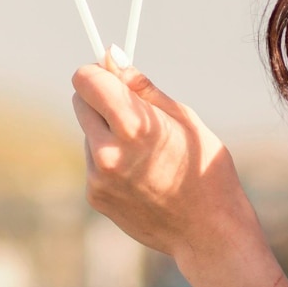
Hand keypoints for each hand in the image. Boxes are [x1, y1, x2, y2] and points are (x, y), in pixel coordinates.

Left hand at [70, 57, 258, 266]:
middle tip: (134, 113)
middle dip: (100, 99)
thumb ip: (142, 87)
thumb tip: (112, 55)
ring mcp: (97, 176)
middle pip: (80, 102)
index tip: (112, 76)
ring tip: (147, 154)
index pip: (86, 80)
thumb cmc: (204, 168)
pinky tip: (141, 176)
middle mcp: (107, 150)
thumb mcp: (184, 118)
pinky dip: (110, 160)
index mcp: (133, 124)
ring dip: (107, 132)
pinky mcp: (94, 196)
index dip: (98, 72)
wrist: (208, 231)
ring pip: (88, 133)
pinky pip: (93, 162)